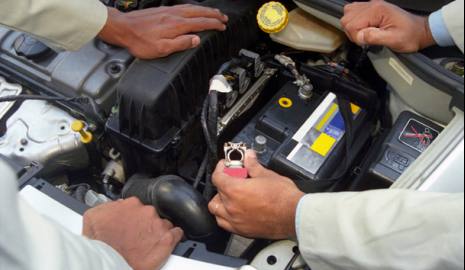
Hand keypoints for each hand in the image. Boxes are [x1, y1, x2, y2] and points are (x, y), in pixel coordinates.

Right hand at [83, 198, 183, 269]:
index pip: (138, 206)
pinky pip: (177, 234)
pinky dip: (174, 237)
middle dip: (146, 224)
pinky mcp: (167, 240)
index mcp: (131, 204)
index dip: (134, 216)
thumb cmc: (100, 244)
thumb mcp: (93, 217)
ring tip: (148, 242)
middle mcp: (147, 212)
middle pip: (151, 215)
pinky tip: (166, 242)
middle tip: (137, 236)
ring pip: (164, 224)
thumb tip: (115, 207)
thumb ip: (108, 207)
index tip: (132, 224)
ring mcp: (158, 225)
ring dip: (157, 231)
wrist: (107, 262)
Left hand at [98, 4, 228, 58]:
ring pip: (192, 8)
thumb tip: (196, 40)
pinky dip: (194, 7)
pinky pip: (184, 6)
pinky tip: (194, 9)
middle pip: (199, 12)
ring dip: (205, 10)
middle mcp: (174, 15)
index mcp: (176, 25)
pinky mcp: (163, 10)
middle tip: (224, 17)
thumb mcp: (161, 49)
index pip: (201, 23)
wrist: (123, 28)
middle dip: (213, 15)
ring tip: (214, 12)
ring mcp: (169, 11)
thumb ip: (180, 44)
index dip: (213, 25)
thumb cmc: (139, 41)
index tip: (222, 26)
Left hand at [208, 151, 304, 239]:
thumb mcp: (267, 175)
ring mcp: (235, 220)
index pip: (217, 177)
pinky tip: (235, 210)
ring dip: (220, 201)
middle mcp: (231, 207)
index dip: (220, 168)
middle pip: (217, 192)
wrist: (294, 216)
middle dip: (223, 183)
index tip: (226, 165)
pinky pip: (224, 224)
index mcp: (235, 190)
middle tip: (234, 178)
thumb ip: (253, 165)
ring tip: (231, 195)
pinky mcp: (242, 231)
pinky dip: (225, 216)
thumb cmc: (283, 198)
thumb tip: (249, 157)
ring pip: (216, 210)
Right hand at [341, 0, 434, 52]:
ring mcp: (372, 5)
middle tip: (364, 38)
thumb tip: (359, 36)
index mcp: (377, 10)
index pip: (352, 23)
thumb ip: (375, 37)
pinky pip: (354, 11)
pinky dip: (355, 21)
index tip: (365, 42)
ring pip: (348, 13)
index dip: (355, 36)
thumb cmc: (410, 36)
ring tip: (364, 33)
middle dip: (352, 31)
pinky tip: (364, 28)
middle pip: (347, 17)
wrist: (420, 31)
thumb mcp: (394, 40)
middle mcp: (373, 5)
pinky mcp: (373, 8)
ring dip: (352, 26)